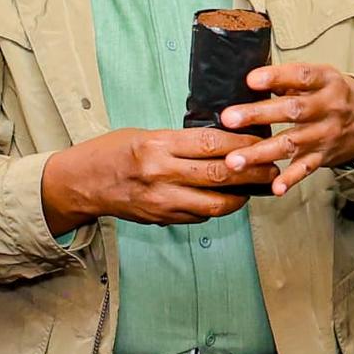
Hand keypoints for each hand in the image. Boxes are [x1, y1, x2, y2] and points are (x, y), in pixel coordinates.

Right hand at [39, 129, 252, 230]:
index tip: (260, 141)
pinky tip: (225, 199)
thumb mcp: (144, 135)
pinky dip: (216, 209)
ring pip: (215, 204)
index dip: (242, 143)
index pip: (211, 143)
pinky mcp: (161, 219)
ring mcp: (162, 201)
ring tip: (255, 189)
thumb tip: (219, 143)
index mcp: (158, 146)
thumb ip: (179, 141)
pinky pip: (199, 217)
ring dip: (240, 197)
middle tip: (272, 168)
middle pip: (220, 175)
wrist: (82, 184)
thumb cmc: (112, 153)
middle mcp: (161, 175)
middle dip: (252, 172)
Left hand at [221, 60, 353, 192]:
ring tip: (235, 160)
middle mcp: (328, 108)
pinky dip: (290, 179)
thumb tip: (252, 79)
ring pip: (292, 143)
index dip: (277, 77)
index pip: (302, 77)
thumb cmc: (331, 94)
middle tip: (229, 119)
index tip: (251, 80)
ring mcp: (325, 135)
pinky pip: (305, 169)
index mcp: (326, 82)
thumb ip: (288, 79)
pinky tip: (274, 187)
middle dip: (259, 115)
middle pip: (293, 111)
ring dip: (262, 153)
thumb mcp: (319, 77)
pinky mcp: (323, 157)